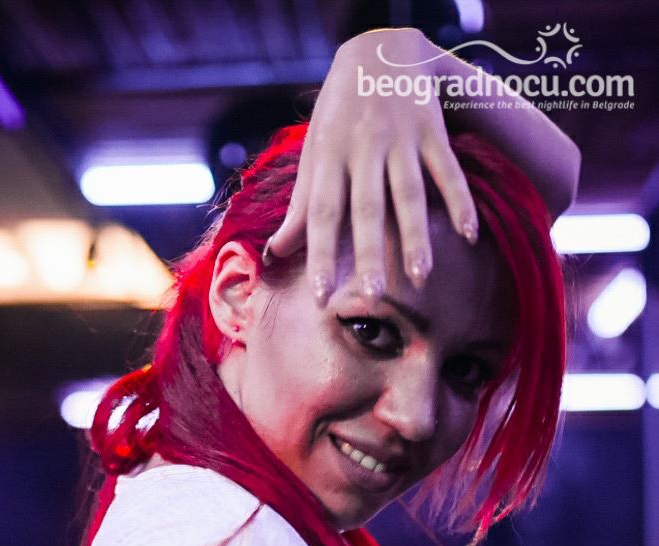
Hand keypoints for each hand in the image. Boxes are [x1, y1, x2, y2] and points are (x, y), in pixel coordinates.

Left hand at [265, 27, 477, 302]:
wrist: (379, 50)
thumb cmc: (339, 116)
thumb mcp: (315, 153)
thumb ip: (300, 206)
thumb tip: (275, 255)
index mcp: (329, 158)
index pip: (322, 214)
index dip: (321, 255)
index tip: (322, 296)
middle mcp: (363, 149)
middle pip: (367, 209)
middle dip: (369, 252)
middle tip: (373, 296)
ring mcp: (400, 138)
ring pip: (409, 193)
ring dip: (416, 236)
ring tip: (420, 277)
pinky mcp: (431, 129)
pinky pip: (447, 170)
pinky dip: (461, 200)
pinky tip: (469, 234)